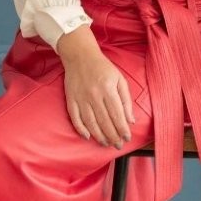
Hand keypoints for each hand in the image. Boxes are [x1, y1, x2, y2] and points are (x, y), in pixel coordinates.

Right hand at [57, 27, 134, 147]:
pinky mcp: (70, 99)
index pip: (117, 114)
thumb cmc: (103, 68)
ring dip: (99, 136)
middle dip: (113, 136)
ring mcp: (81, 98)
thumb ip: (126, 100)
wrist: (80, 56)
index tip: (127, 138)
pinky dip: (81, 129)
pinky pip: (75, 118)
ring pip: (90, 123)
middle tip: (118, 145)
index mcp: (108, 89)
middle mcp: (94, 95)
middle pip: (104, 121)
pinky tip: (88, 137)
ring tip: (106, 143)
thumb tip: (130, 120)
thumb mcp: (119, 79)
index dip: (122, 128)